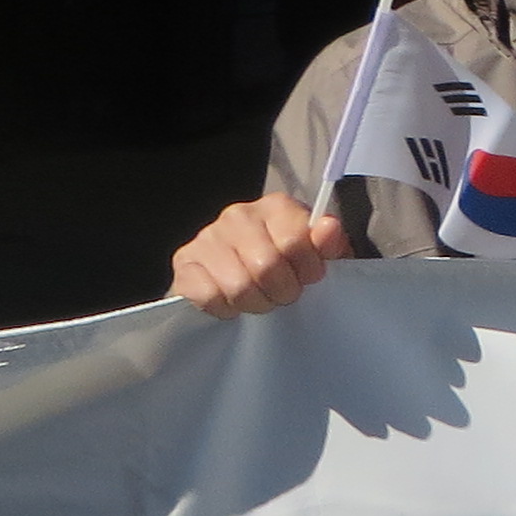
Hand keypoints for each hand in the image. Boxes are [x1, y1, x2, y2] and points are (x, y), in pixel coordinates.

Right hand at [170, 193, 349, 316]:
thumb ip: (330, 243)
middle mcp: (238, 215)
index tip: (311, 279)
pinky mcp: (184, 261)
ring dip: (256, 302)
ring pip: (238, 286)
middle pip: (266, 267)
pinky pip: (209, 296)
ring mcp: (207, 237)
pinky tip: (234, 301)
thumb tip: (329, 229)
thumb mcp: (320, 253)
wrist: (245, 272)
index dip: (309, 270)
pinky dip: (227, 308)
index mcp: (276, 207)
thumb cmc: (290, 263)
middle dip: (283, 291)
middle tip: (285, 294)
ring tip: (262, 298)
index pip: (295, 242)